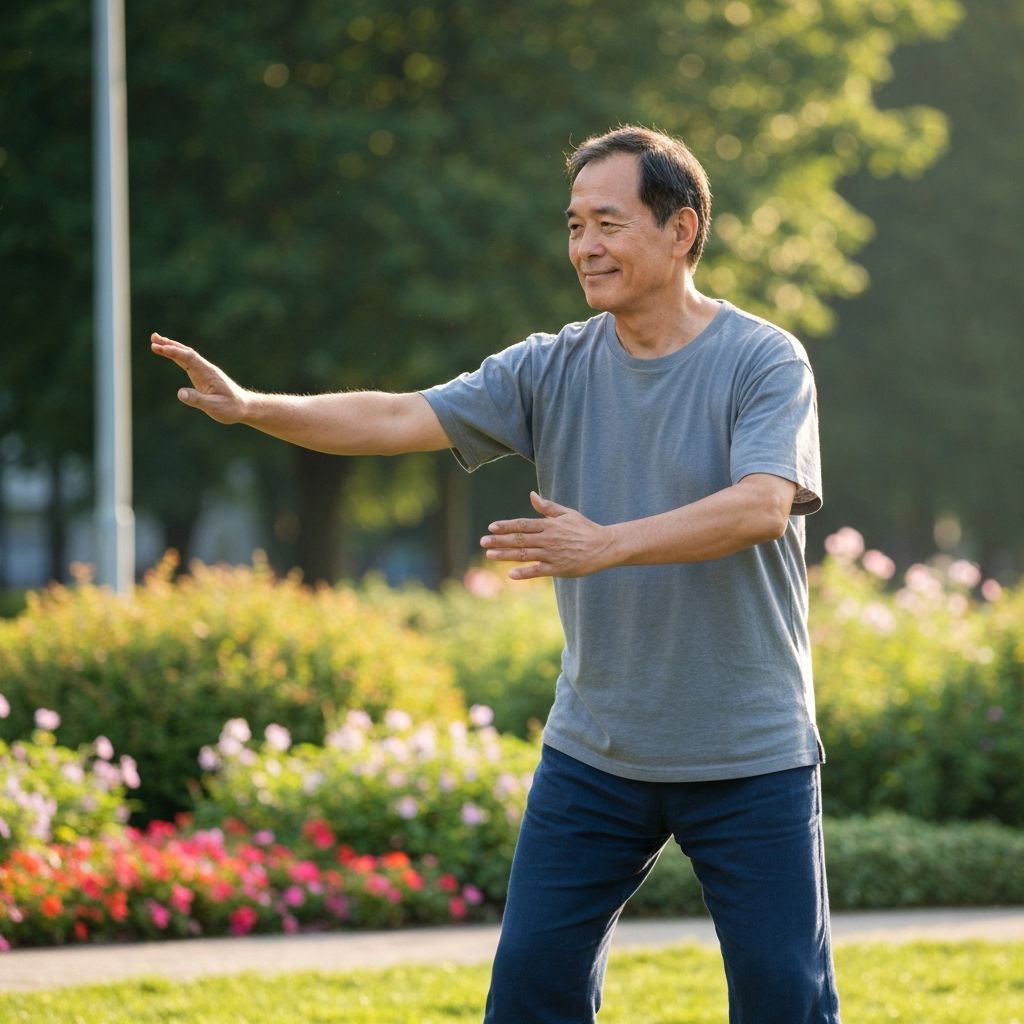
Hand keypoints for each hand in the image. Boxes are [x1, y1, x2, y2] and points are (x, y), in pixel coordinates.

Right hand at [150, 333, 248, 423]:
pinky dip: (176, 357)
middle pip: (186, 353)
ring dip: (171, 348)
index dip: (175, 352)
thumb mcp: (214, 407)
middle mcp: (206, 369)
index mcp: (209, 373)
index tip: (160, 347)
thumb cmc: (231, 408)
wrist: (243, 407)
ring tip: (155, 341)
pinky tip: (168, 352)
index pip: (190, 358)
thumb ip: (198, 400)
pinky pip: (187, 363)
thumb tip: (180, 393)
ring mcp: (204, 371)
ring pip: (185, 356)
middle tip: (153, 337)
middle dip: (170, 345)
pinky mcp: (202, 376)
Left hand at [480, 491, 614, 579]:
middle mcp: (548, 539)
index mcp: (549, 525)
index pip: (522, 524)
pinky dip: (525, 573)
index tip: (491, 527)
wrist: (604, 547)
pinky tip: (511, 574)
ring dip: (505, 555)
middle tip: (483, 542)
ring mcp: (552, 555)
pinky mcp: (558, 569)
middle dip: (499, 540)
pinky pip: (538, 571)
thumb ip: (547, 507)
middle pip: (519, 539)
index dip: (506, 526)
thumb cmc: (585, 528)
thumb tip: (531, 495)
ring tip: (490, 555)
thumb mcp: (567, 513)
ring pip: (525, 555)